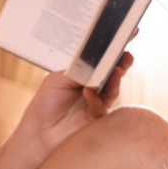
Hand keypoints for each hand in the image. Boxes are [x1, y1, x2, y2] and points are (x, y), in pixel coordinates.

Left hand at [10, 46, 135, 164]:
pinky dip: (95, 99)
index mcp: (83, 73)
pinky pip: (102, 106)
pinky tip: (87, 94)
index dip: (114, 46)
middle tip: (126, 55)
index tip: (129, 32)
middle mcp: (94, 86)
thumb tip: (97, 62)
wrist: (39, 135)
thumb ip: (78, 70)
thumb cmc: (45, 105)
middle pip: (113, 71)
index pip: (101, 57)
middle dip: (122, 62)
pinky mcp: (99, 119)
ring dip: (114, 78)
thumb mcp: (57, 80)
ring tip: (115, 70)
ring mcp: (98, 102)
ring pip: (112, 88)